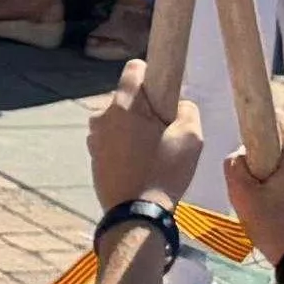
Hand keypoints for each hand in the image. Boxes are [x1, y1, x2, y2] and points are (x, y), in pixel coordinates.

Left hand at [84, 61, 205, 209]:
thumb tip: (178, 104)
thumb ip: (187, 109)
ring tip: (153, 152)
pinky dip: (126, 144)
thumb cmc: (164, 173)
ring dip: (135, 127)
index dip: (153, 74)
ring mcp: (93, 137)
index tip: (165, 93)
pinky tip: (140, 164)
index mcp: (122, 106)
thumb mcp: (191, 137)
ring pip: (119, 119)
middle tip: (164, 130)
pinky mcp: (93, 156)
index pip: (134, 69)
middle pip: (128, 97)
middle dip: (146, 107)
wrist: (136, 215)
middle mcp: (101, 116)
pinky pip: (113, 139)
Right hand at [224, 128, 283, 261]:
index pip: (277, 119)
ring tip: (267, 198)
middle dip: (265, 155)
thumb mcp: (243, 196)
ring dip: (277, 171)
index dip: (256, 126)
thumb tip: (241, 155)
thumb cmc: (275, 227)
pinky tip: (281, 205)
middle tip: (254, 182)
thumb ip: (235, 165)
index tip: (246, 147)